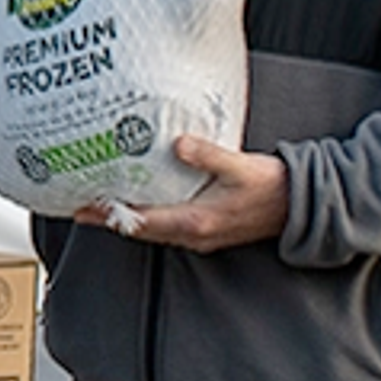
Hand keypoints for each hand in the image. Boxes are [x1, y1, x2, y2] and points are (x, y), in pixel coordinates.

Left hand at [83, 139, 286, 253]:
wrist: (301, 206)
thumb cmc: (272, 186)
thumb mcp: (240, 166)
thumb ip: (207, 155)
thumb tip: (177, 144)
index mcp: (197, 220)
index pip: (142, 221)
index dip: (110, 215)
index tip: (82, 208)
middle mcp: (194, 234)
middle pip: (140, 230)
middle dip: (109, 219)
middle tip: (79, 205)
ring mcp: (200, 236)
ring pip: (153, 231)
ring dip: (127, 219)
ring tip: (102, 203)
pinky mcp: (207, 230)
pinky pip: (168, 227)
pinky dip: (148, 218)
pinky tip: (140, 202)